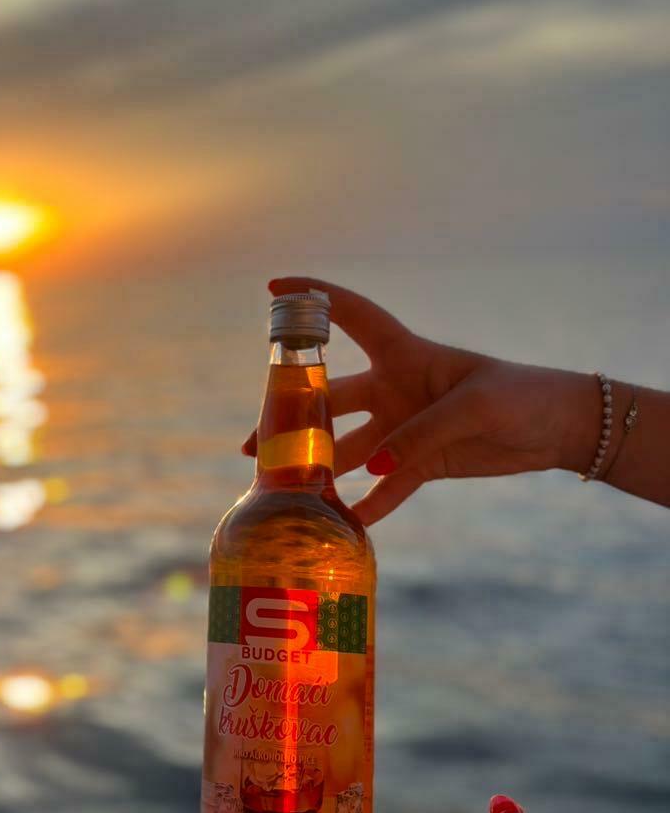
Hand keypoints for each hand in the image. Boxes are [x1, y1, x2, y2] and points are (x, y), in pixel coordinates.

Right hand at [243, 277, 601, 524]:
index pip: (351, 316)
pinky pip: (385, 487)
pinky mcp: (421, 462)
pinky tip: (343, 523)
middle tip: (255, 445)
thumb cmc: (519, 396)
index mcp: (405, 354)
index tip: (273, 289)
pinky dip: (367, 505)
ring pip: (350, 448)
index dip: (313, 299)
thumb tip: (373, 470)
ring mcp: (404, 426)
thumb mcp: (473, 408)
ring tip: (288, 492)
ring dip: (322, 468)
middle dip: (292, 418)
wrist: (557, 427)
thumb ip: (420, 435)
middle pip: (331, 398)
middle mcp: (394, 387)